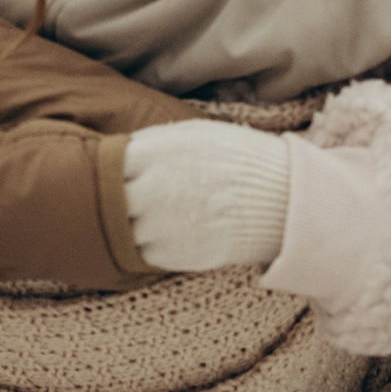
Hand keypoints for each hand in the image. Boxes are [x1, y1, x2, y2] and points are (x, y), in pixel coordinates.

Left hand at [119, 118, 291, 271]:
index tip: (121, 170)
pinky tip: (167, 231)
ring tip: (154, 213)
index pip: (107, 164)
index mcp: (155, 155)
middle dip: (115, 198)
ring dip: (130, 224)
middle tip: (133, 195)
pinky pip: (143, 253)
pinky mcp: (176, 257)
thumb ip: (153, 143)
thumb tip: (119, 153)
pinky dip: (148, 244)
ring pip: (121, 231)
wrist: (283, 200)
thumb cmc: (240, 160)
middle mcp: (152, 192)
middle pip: (108, 200)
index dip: (111, 168)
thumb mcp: (195, 134)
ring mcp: (162, 228)